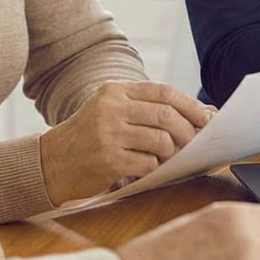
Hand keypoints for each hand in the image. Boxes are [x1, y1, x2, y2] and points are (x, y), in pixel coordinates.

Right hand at [38, 81, 213, 204]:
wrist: (53, 162)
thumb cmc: (90, 136)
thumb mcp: (112, 110)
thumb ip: (148, 108)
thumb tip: (200, 113)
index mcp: (115, 91)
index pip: (164, 92)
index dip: (190, 106)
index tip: (206, 118)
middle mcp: (111, 109)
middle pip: (167, 116)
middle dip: (187, 131)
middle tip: (192, 143)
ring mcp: (109, 134)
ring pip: (162, 141)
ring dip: (171, 152)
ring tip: (166, 156)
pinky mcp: (109, 160)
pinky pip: (149, 164)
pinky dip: (155, 167)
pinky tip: (147, 168)